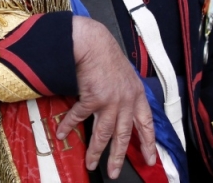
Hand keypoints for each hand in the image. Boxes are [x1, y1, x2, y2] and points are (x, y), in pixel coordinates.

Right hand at [55, 16, 155, 177]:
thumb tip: (121, 106)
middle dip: (118, 156)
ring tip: (91, 164)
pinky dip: (68, 126)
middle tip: (113, 172)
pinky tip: (61, 134)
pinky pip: (79, 117)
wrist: (93, 42)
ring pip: (103, 133)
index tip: (151, 159)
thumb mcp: (125, 74)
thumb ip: (126, 91)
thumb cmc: (106, 54)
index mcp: (136, 95)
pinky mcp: (92, 98)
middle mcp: (126, 101)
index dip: (149, 143)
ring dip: (96, 151)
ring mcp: (110, 101)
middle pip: (123, 136)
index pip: (146, 124)